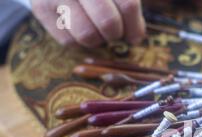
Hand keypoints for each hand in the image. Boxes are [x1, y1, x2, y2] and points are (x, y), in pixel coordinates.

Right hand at [31, 0, 145, 47]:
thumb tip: (136, 38)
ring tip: (96, 29)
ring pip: (88, 35)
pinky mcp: (40, 7)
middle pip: (109, 23)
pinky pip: (68, 41)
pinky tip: (79, 27)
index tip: (135, 36)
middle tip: (114, 31)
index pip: (127, 5)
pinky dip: (78, 41)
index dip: (135, 27)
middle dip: (116, 34)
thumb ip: (127, 5)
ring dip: (98, 40)